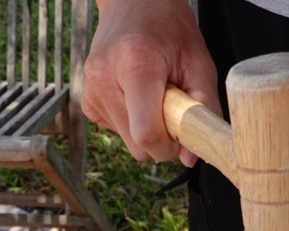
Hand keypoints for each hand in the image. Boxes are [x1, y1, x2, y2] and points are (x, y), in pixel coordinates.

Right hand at [84, 0, 220, 164]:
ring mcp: (90, 89)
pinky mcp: (86, 100)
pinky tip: (135, 95)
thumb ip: (202, 109)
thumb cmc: (169, 28)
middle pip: (136, 144)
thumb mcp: (199, 63)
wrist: (133, 4)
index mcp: (135, 64)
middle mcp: (104, 77)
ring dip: (145, 128)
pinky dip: (131, 121)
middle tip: (170, 106)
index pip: (145, 132)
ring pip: (127, 141)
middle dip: (159, 137)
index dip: (167, 145)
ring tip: (152, 94)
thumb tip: (190, 157)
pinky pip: (115, 130)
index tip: (180, 134)